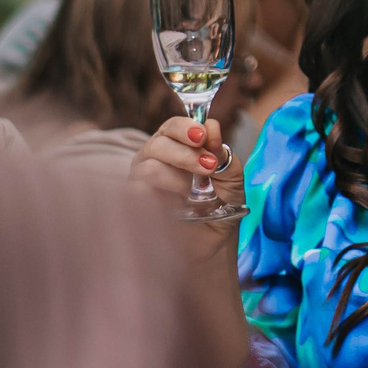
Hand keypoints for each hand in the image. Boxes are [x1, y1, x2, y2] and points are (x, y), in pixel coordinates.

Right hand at [129, 115, 246, 241]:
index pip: (173, 127)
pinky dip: (162, 197)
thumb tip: (212, 126)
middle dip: (185, 154)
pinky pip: (139, 192)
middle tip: (208, 167)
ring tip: (195, 193)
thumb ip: (222, 154)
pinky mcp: (136, 204)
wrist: (214, 241)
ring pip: (148, 168)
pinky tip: (178, 205)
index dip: (186, 127)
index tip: (203, 136)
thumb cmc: (221, 205)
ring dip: (177, 179)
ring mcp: (141, 181)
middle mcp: (154, 159)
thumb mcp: (231, 178)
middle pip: (158, 143)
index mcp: (175, 145)